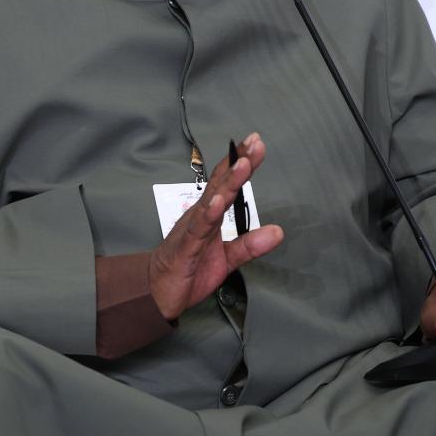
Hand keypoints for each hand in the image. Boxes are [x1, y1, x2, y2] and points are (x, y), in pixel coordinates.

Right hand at [148, 133, 283, 320]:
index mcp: (210, 215)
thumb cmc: (188, 270)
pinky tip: (218, 201)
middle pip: (221, 183)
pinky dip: (209, 213)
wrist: (157, 292)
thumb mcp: (227, 259)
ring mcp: (192, 228)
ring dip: (228, 182)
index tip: (256, 143)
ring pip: (212, 200)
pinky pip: (198, 228)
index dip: (241, 162)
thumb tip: (278, 232)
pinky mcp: (185, 247)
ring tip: (243, 164)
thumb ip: (250, 244)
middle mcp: (201, 215)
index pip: (228, 184)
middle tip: (255, 142)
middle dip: (239, 161)